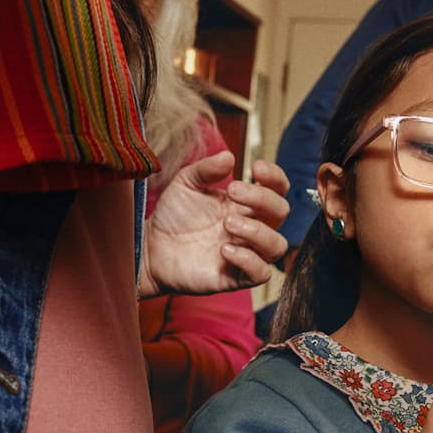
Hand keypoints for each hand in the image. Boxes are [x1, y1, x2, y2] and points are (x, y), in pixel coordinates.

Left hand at [139, 154, 290, 297]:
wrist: (151, 247)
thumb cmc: (173, 216)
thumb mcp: (185, 183)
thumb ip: (206, 169)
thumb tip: (228, 156)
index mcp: (245, 204)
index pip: (277, 190)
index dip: (275, 177)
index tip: (256, 168)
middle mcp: (250, 227)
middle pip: (280, 212)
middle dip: (262, 199)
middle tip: (232, 191)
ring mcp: (245, 252)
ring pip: (277, 245)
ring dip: (258, 231)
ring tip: (227, 223)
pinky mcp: (234, 276)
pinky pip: (260, 273)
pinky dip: (248, 260)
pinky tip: (224, 249)